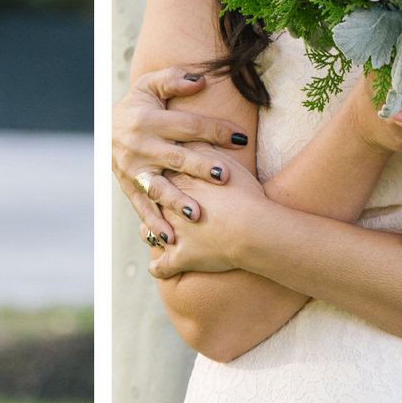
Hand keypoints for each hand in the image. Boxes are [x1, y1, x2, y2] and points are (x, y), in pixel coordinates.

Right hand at [112, 68, 250, 242]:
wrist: (104, 128)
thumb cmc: (138, 105)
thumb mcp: (149, 85)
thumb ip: (173, 80)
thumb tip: (200, 81)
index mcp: (148, 120)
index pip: (187, 126)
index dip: (214, 131)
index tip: (240, 138)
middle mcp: (139, 146)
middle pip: (175, 157)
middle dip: (199, 167)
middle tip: (223, 175)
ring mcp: (133, 170)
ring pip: (157, 187)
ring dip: (176, 201)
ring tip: (197, 215)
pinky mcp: (128, 187)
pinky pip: (142, 207)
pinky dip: (154, 224)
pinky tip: (170, 240)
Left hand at [147, 152, 259, 275]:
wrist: (250, 227)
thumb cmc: (243, 194)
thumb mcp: (223, 162)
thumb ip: (205, 146)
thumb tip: (194, 134)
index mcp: (176, 181)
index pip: (160, 174)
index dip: (160, 174)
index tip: (161, 173)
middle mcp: (167, 206)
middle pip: (151, 203)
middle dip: (150, 203)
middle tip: (153, 202)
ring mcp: (172, 233)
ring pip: (150, 232)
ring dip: (150, 233)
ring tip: (150, 234)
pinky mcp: (180, 258)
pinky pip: (162, 266)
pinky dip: (160, 268)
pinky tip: (157, 268)